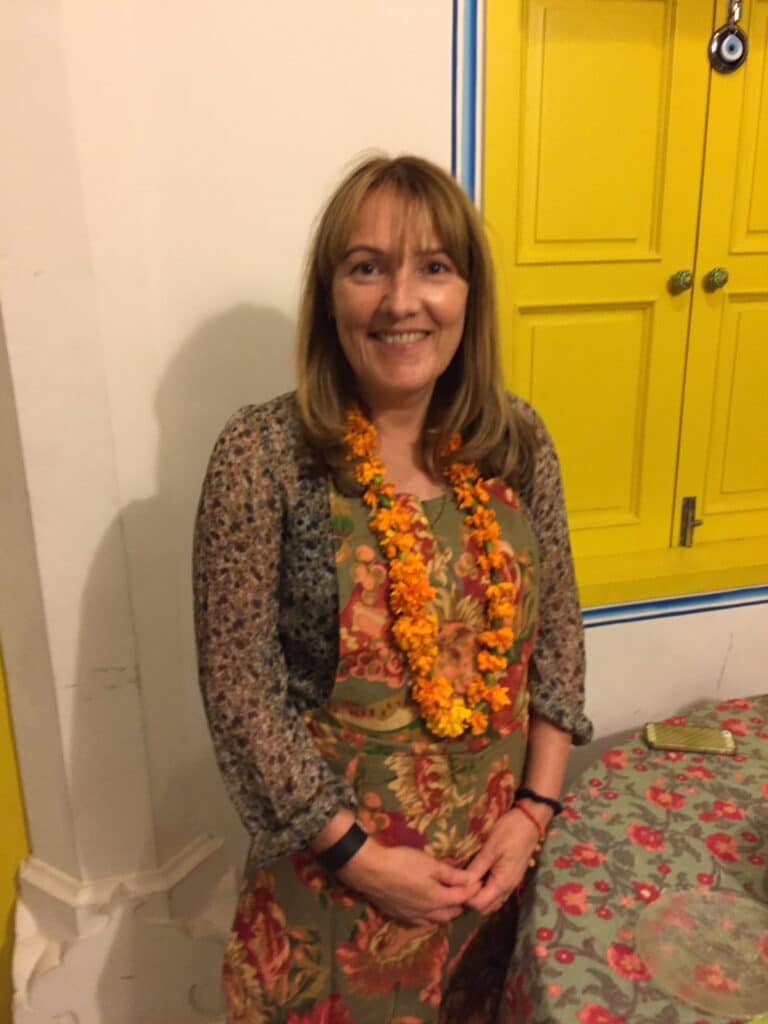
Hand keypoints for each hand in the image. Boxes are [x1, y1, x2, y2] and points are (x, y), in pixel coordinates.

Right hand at [338, 841, 481, 925]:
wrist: (371, 871)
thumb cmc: (403, 863)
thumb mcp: (430, 864)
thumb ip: (452, 874)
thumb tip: (473, 880)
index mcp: (438, 899)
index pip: (462, 897)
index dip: (473, 890)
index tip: (480, 882)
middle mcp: (428, 912)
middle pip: (451, 913)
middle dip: (461, 904)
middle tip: (467, 893)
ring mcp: (413, 916)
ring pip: (436, 920)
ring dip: (446, 913)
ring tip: (450, 903)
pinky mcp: (400, 915)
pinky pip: (421, 921)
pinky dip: (429, 917)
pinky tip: (427, 910)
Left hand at [464, 808, 540, 915]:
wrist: (530, 821)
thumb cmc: (510, 831)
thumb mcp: (491, 848)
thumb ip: (477, 868)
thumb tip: (461, 883)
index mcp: (502, 883)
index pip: (480, 904)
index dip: (466, 897)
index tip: (456, 883)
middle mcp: (508, 888)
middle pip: (486, 907)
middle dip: (471, 900)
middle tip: (460, 883)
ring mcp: (511, 883)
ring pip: (493, 902)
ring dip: (479, 896)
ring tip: (468, 880)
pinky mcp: (511, 876)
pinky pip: (497, 893)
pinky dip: (486, 891)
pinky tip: (478, 878)